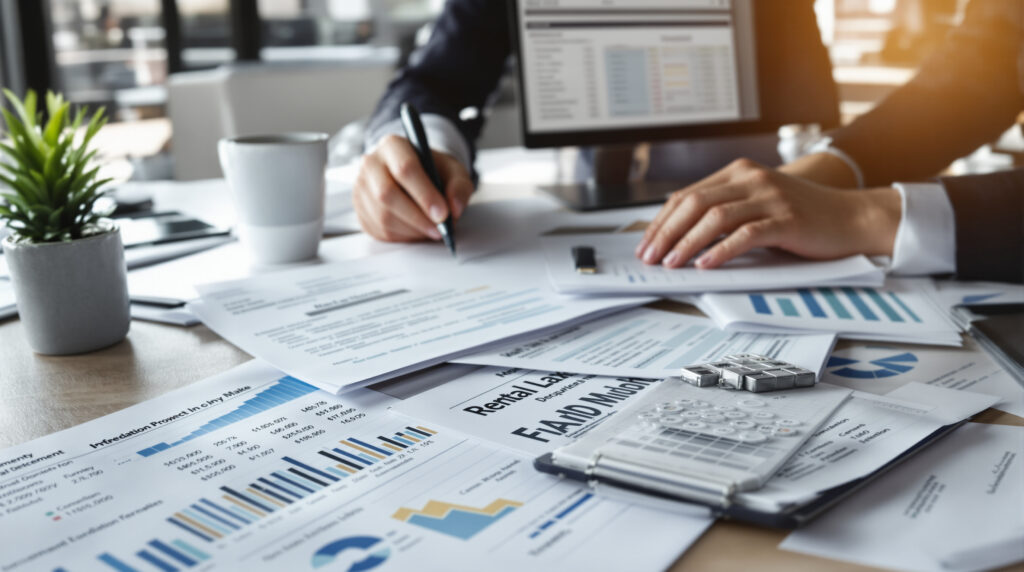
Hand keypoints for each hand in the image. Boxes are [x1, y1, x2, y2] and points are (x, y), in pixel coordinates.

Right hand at [353, 134, 473, 241]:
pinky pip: (379, 230)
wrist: (416, 176)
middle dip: (417, 217)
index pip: (405, 168)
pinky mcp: (360, 210)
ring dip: (412, 229)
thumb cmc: (433, 171)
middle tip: (440, 229)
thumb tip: (454, 209)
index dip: (425, 194)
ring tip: (432, 230)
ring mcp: (361, 188)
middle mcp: (371, 164)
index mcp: (393, 145)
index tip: (443, 213)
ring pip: (382, 216)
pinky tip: (417, 230)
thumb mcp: (454, 171)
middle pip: (387, 194)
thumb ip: (459, 186)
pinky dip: (403, 236)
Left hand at [635, 158, 900, 268]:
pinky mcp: (786, 219)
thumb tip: (679, 235)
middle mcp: (751, 178)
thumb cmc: (802, 217)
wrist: (851, 218)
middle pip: (694, 203)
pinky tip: (706, 264)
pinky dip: (721, 250)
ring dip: (687, 242)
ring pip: (715, 217)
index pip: (686, 195)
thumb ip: (725, 210)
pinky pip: (746, 234)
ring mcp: (770, 197)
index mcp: (738, 172)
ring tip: (671, 263)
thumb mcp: (757, 204)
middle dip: (666, 232)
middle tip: (650, 257)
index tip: (646, 244)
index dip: (662, 221)